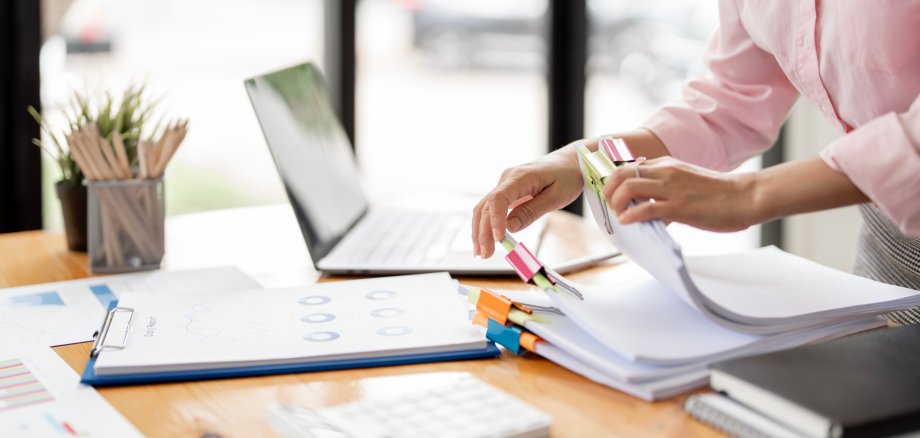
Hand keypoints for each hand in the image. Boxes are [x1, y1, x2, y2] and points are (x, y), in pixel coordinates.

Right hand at [471, 142, 586, 257]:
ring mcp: (504, 184)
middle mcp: (506, 179)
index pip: (498, 199)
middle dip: (483, 232)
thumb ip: (532, 212)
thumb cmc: (566, 176)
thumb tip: (510, 228)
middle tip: (486, 255)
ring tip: (481, 252)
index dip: (495, 220)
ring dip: (479, 230)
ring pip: (484, 208)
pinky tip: (486, 240)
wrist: (569, 161)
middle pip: (486, 206)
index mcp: (520, 177)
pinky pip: (491, 208)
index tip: (498, 239)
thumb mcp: (556, 197)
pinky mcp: (507, 191)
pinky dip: (486, 224)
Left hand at [602, 156, 757, 231]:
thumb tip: (645, 200)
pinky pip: (645, 209)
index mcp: (667, 165)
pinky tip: (630, 222)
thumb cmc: (719, 193)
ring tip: (620, 215)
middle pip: (621, 173)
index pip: (629, 167)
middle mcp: (666, 172)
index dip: (614, 182)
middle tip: (612, 205)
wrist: (746, 196)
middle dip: (609, 190)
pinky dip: (630, 216)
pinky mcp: (679, 206)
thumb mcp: (686, 180)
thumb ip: (665, 185)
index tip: (611, 196)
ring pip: (628, 187)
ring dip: (617, 202)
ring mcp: (672, 188)